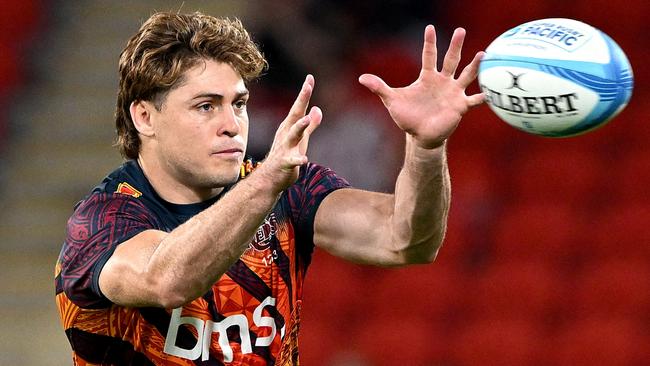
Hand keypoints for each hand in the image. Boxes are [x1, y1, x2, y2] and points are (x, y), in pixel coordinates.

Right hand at [260, 75, 321, 191]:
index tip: (310, 77)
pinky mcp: (285, 163)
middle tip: (308, 86)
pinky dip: (298, 159)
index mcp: (290, 127)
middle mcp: (286, 134)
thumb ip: (310, 126)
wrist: (270, 178)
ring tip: (307, 119)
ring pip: (293, 135)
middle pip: (296, 114)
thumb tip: (318, 109)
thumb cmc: (285, 157)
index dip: (305, 93)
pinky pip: (292, 161)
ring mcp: (284, 148)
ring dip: (300, 126)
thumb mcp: (301, 139)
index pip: (299, 107)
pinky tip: (304, 159)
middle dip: (302, 100)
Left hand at [359, 26, 484, 148]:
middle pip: (451, 59)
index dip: (429, 43)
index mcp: (427, 78)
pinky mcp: (460, 106)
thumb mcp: (392, 100)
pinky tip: (493, 91)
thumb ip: (379, 88)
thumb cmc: (408, 117)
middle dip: (455, 46)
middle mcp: (443, 82)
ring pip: (467, 75)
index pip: (429, 56)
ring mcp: (453, 93)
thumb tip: (361, 78)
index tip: (429, 28)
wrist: (421, 136)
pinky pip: (475, 100)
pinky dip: (484, 96)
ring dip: (474, 66)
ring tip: (482, 54)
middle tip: (460, 30)